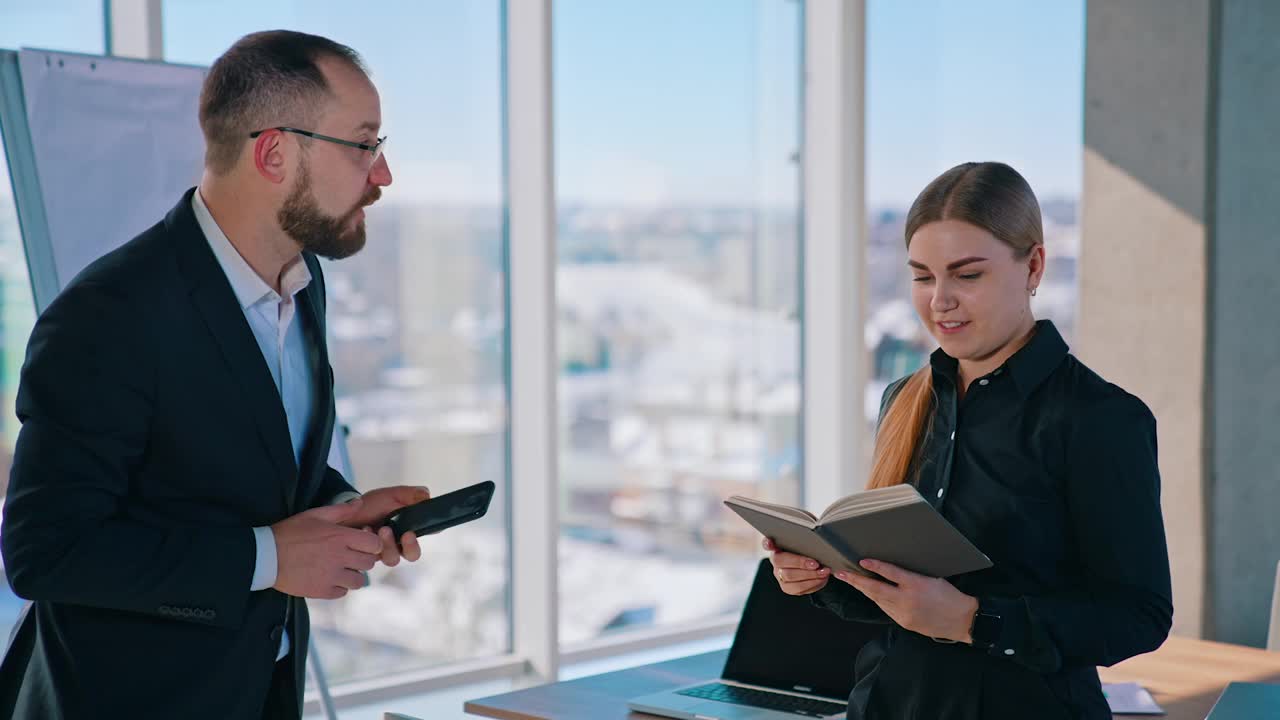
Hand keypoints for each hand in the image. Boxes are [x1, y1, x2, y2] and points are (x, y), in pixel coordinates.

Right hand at [271, 499, 382, 598]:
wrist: (265, 556)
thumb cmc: (290, 532)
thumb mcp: (315, 515)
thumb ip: (341, 510)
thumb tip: (360, 502)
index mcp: (340, 537)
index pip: (374, 544)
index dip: (371, 543)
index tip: (362, 543)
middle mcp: (340, 557)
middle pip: (369, 563)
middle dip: (363, 559)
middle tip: (350, 556)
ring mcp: (331, 576)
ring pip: (359, 581)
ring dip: (352, 575)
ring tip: (340, 569)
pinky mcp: (321, 591)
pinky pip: (342, 592)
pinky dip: (338, 587)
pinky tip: (328, 578)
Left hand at [340, 485, 429, 567]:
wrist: (348, 511)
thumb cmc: (372, 504)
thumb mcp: (391, 495)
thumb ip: (409, 495)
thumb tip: (426, 495)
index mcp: (408, 528)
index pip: (422, 539)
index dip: (422, 538)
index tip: (412, 532)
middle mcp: (399, 543)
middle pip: (412, 554)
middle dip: (410, 547)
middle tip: (404, 535)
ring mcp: (384, 551)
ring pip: (393, 559)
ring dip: (389, 545)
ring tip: (380, 529)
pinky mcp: (370, 557)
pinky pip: (373, 558)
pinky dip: (369, 545)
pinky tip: (365, 529)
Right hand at [763, 537, 830, 594]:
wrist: (815, 566)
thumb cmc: (810, 551)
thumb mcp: (809, 544)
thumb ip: (809, 542)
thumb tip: (816, 542)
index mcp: (778, 545)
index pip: (767, 543)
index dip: (767, 543)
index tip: (770, 544)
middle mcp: (776, 560)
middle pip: (780, 561)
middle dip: (799, 563)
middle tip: (815, 563)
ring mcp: (779, 575)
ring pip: (788, 577)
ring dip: (809, 575)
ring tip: (823, 572)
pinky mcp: (787, 587)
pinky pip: (798, 588)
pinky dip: (813, 583)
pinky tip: (822, 578)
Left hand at [835, 559, 978, 641]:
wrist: (962, 620)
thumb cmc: (949, 595)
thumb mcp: (932, 578)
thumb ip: (911, 575)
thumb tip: (891, 569)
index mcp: (916, 585)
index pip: (891, 573)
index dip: (875, 566)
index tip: (861, 560)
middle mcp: (907, 600)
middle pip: (876, 589)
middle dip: (856, 581)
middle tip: (841, 574)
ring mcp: (904, 613)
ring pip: (878, 600)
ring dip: (863, 590)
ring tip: (851, 581)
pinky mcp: (903, 623)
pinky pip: (886, 609)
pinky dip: (877, 600)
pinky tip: (870, 594)